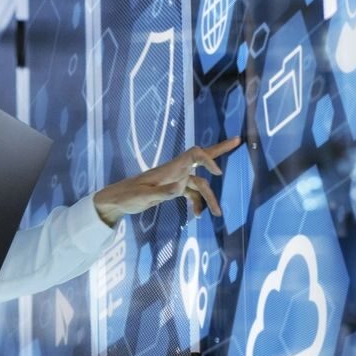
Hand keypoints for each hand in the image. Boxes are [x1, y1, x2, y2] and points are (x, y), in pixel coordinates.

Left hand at [92, 137, 242, 223]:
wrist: (116, 200)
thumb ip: (162, 193)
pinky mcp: (172, 189)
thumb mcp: (143, 197)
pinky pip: (191, 193)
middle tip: (238, 140)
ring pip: (199, 184)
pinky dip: (197, 203)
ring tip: (217, 214)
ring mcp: (175, 179)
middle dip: (220, 150)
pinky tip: (197, 215)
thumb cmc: (127, 196)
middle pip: (201, 158)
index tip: (217, 174)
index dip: (207, 160)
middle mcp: (175, 171)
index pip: (194, 155)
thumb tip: (180, 189)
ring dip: (209, 198)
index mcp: (169, 168)